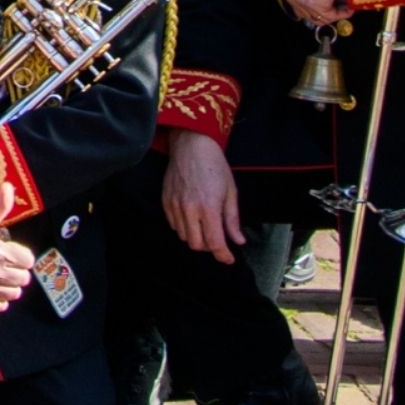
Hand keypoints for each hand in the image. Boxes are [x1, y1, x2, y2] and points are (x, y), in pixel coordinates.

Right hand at [161, 129, 245, 263]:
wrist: (191, 145)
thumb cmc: (215, 166)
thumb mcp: (231, 191)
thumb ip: (232, 219)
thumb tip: (238, 240)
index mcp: (209, 207)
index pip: (215, 243)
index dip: (223, 255)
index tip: (229, 259)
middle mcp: (189, 209)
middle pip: (197, 245)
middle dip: (210, 247)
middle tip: (218, 239)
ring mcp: (175, 206)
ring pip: (184, 237)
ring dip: (196, 237)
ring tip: (205, 226)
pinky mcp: (166, 202)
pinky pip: (174, 226)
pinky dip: (185, 228)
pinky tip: (193, 218)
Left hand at [284, 0, 351, 29]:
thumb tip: (331, 3)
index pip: (303, 8)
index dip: (322, 10)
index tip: (336, 7)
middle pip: (310, 16)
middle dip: (330, 13)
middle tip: (344, 8)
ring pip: (321, 17)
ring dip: (338, 12)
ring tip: (349, 4)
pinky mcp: (313, 3)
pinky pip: (330, 16)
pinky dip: (342, 13)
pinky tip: (349, 5)